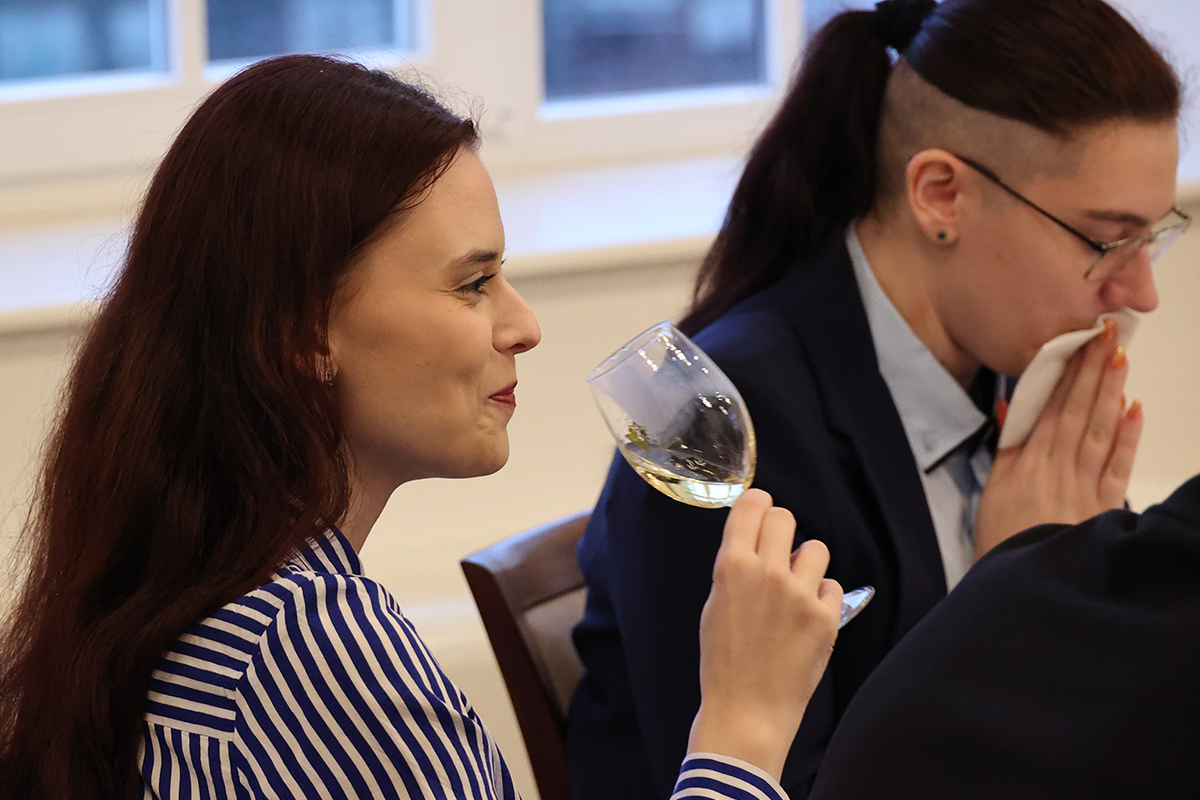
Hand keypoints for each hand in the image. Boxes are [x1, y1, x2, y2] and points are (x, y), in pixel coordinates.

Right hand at [687, 489, 842, 779]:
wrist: (747, 711)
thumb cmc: (724, 662)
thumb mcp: (715, 605)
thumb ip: (735, 569)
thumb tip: (755, 545)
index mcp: (731, 567)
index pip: (753, 505)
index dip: (758, 507)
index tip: (760, 515)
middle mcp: (767, 573)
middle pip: (785, 517)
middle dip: (780, 531)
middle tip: (777, 553)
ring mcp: (800, 595)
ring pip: (815, 548)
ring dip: (805, 564)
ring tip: (795, 589)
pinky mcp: (826, 618)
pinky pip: (832, 586)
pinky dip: (822, 598)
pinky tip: (807, 618)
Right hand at [975, 321, 1141, 559]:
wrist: (1027, 587)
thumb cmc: (1003, 542)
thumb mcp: (992, 492)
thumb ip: (1006, 448)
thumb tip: (1010, 408)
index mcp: (1026, 463)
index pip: (1048, 408)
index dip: (1062, 374)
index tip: (1074, 342)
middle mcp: (1057, 468)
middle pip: (1077, 411)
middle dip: (1091, 371)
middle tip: (1104, 335)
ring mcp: (1085, 486)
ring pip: (1100, 430)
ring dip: (1110, 392)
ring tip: (1119, 358)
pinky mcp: (1105, 507)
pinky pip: (1119, 465)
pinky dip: (1128, 436)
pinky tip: (1134, 409)